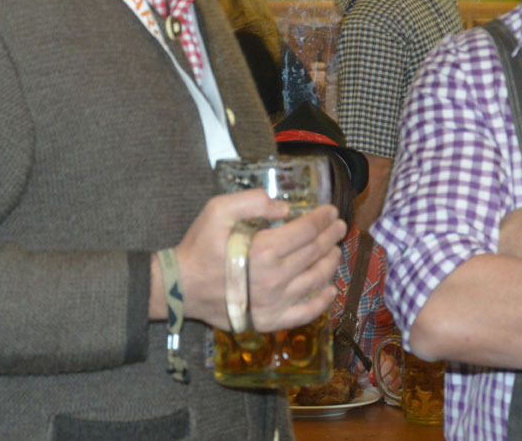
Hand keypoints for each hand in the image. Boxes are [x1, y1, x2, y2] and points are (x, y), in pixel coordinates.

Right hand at [171, 190, 344, 331]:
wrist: (182, 287)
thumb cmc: (200, 246)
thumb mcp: (218, 209)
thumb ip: (252, 201)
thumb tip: (284, 209)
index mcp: (264, 250)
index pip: (307, 231)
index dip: (322, 219)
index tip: (331, 211)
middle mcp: (275, 278)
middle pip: (315, 253)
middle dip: (331, 236)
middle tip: (339, 227)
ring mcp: (275, 303)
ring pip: (316, 280)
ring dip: (331, 263)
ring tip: (335, 250)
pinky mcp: (270, 321)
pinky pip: (305, 313)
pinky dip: (322, 301)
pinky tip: (330, 289)